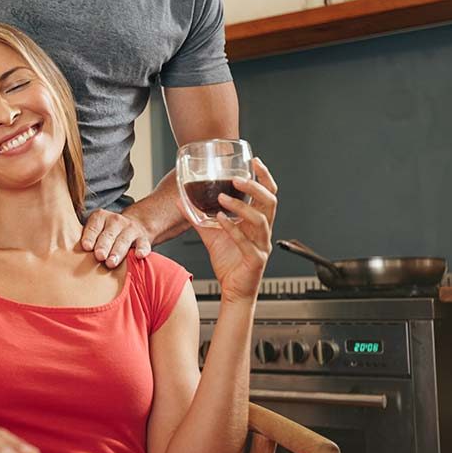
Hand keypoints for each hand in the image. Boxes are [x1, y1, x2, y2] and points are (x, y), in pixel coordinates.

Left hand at [80, 209, 152, 267]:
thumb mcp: (95, 231)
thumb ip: (85, 239)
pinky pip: (143, 244)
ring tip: (111, 263)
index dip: (90, 237)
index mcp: (100, 217)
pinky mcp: (143, 238)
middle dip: (103, 245)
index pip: (93, 227)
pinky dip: (142, 249)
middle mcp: (115, 221)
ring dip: (118, 251)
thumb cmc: (105, 234)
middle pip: (108, 234)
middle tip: (99, 256)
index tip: (86, 247)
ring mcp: (130, 229)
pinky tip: (139, 256)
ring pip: (124, 240)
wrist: (133, 226)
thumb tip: (68, 257)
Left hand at [181, 158, 277, 303]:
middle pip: (270, 202)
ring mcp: (261, 245)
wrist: (233, 290)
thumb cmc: (228, 262)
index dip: (264, 178)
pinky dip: (233, 228)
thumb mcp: (210, 234)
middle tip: (237, 178)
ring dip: (240, 206)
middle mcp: (263, 231)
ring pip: (259, 220)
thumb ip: (198, 217)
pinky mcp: (255, 259)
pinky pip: (246, 241)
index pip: (268, 195)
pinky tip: (221, 219)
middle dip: (255, 187)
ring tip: (222, 198)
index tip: (254, 162)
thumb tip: (181, 200)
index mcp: (257, 222)